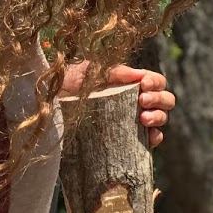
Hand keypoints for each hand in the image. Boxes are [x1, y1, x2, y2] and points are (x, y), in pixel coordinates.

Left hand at [60, 63, 175, 147]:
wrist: (47, 112)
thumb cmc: (66, 87)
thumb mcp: (86, 73)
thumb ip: (113, 71)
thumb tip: (137, 74)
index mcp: (129, 83)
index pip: (155, 81)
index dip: (155, 82)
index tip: (143, 84)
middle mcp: (136, 103)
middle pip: (165, 99)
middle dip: (159, 99)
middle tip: (141, 101)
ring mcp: (134, 122)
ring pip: (161, 118)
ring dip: (158, 117)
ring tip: (143, 119)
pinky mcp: (130, 141)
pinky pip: (152, 140)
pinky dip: (156, 138)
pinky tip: (150, 137)